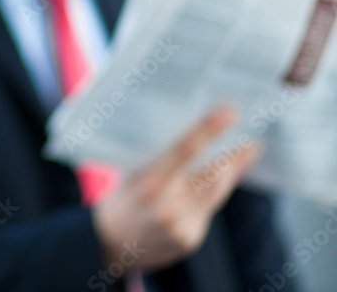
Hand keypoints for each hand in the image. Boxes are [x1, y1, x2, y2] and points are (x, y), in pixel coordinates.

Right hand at [91, 105, 261, 272]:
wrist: (106, 243)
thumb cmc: (120, 200)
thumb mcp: (131, 175)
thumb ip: (161, 162)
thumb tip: (195, 140)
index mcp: (148, 183)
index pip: (184, 150)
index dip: (209, 130)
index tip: (229, 113)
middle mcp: (167, 206)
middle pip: (211, 175)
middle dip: (233, 158)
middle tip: (251, 142)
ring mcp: (180, 226)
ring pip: (215, 193)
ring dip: (232, 174)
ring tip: (245, 156)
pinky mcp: (189, 240)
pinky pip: (207, 211)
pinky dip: (212, 195)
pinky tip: (217, 185)